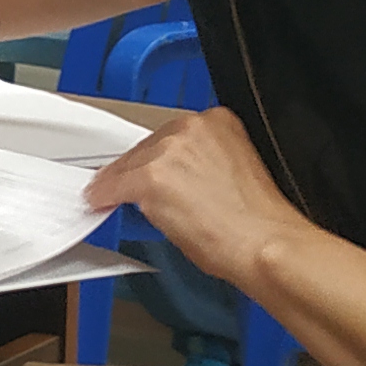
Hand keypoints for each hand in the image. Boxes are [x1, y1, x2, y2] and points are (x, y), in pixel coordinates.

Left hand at [84, 108, 302, 290]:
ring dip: (121, 184)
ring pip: (128, 165)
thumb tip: (175, 179)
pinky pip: (112, 186)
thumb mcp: (234, 172)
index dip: (158, 158)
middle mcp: (192, 127)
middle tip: (135, 192)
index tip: (152, 169)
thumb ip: (201, 164)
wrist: (265, 244)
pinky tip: (101, 203)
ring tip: (117, 201)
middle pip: (147, 147)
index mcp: (218, 120)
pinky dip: (104, 197)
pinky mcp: (150, 178)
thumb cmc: (258, 222)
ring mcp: (169, 151)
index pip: (171, 135)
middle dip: (139, 170)